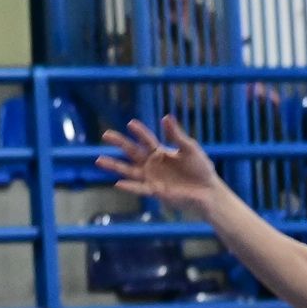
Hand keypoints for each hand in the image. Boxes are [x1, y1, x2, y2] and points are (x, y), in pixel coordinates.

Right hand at [97, 117, 223, 215]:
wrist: (208, 190)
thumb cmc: (200, 168)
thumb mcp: (189, 149)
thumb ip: (176, 135)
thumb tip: (166, 116)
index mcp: (160, 152)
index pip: (147, 140)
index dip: (139, 132)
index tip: (130, 123)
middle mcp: (152, 164)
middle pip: (132, 152)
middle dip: (120, 143)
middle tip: (106, 134)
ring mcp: (151, 177)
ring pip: (129, 170)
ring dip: (114, 166)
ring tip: (98, 160)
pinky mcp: (155, 191)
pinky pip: (140, 188)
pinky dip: (130, 186)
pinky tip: (118, 183)